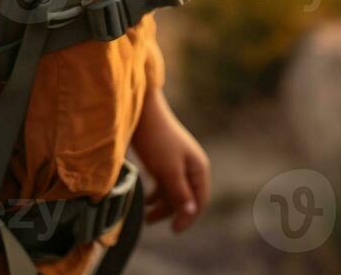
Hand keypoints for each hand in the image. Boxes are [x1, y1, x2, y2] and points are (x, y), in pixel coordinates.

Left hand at [130, 88, 209, 232]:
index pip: (199, 201)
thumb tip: (190, 213)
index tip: (173, 230)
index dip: (188, 217)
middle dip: (170, 211)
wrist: (141, 111)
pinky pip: (164, 182)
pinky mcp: (164, 158)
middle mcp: (191, 166)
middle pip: (185, 197)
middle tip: (149, 221)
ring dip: (161, 204)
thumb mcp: (168, 170)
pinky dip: (156, 192)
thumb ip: (180, 193)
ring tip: (145, 214)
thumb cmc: (156, 141)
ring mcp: (177, 162)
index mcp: (198, 168)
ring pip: (173, 190)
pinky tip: (145, 199)